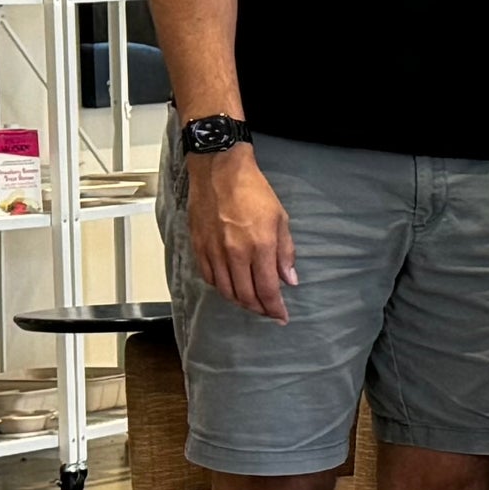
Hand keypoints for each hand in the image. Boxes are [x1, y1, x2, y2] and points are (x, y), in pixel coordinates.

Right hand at [185, 146, 296, 322]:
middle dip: (259, 309)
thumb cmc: (254, 191)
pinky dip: (222, 288)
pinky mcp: (199, 247)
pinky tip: (231, 287)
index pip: (268, 289)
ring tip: (252, 303)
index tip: (282, 317)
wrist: (220, 171)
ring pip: (226, 290)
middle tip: (269, 312)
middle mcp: (235, 253)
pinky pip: (210, 278)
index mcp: (260, 246)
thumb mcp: (280, 219)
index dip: (275, 308)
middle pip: (246, 295)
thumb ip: (285, 252)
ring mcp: (214, 252)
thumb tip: (290, 280)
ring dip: (240, 301)